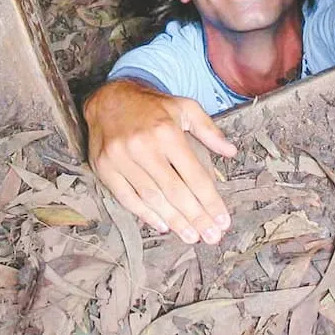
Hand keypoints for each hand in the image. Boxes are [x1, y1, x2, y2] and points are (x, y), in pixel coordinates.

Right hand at [84, 79, 236, 243]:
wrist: (108, 98)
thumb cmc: (152, 106)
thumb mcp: (185, 107)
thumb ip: (209, 130)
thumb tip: (230, 152)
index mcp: (167, 132)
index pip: (194, 175)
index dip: (210, 201)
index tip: (223, 221)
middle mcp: (143, 146)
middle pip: (175, 191)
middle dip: (196, 218)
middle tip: (211, 237)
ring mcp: (121, 158)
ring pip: (152, 198)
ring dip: (174, 221)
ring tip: (191, 236)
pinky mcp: (104, 167)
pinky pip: (127, 197)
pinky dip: (145, 214)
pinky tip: (162, 225)